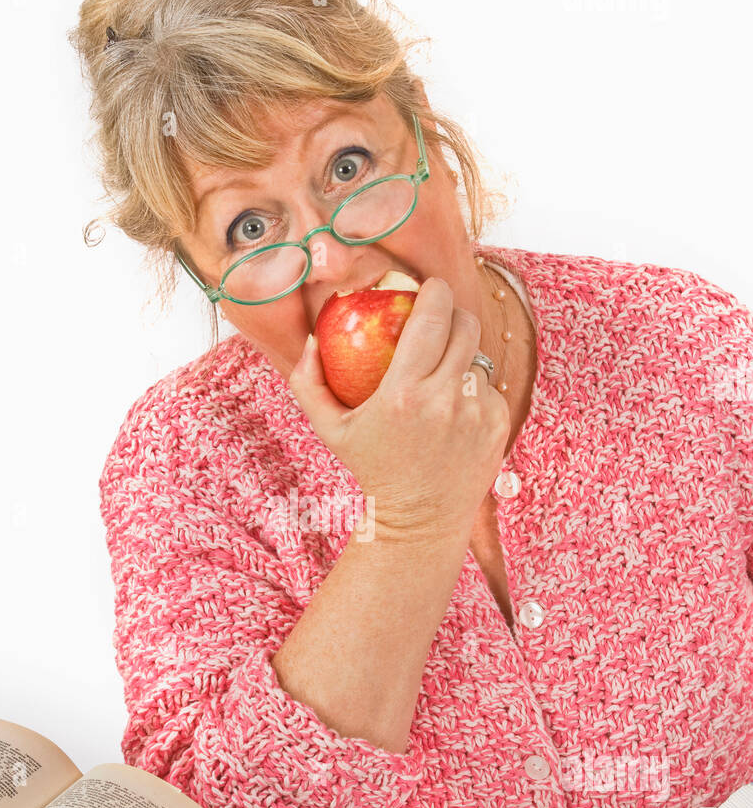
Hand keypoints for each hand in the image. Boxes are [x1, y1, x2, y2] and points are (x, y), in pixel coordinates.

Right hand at [289, 277, 509, 544]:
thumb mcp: (329, 429)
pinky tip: (454, 410)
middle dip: (452, 311)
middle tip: (438, 315)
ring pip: (477, 356)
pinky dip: (473, 389)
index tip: (427, 287)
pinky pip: (489, 387)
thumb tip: (312, 337)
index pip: (431, 317)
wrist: (420, 519)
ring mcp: (478, 413)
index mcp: (404, 394)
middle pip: (465, 324)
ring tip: (440, 372)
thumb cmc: (371, 467)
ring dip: (461, 355)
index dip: (433, 291)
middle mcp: (445, 400)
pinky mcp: (500, 424)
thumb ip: (309, 382)